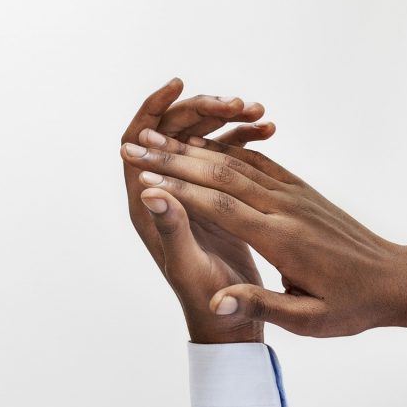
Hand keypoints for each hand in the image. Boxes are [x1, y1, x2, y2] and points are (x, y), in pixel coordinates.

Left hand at [121, 79, 274, 343]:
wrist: (232, 321)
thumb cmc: (206, 300)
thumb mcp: (187, 265)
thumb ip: (171, 229)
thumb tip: (150, 189)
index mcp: (146, 202)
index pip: (137, 140)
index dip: (153, 109)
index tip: (178, 85)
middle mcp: (165, 190)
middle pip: (172, 133)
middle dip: (202, 111)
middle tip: (237, 104)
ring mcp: (190, 191)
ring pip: (201, 140)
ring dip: (227, 121)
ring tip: (258, 112)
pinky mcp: (216, 197)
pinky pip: (225, 154)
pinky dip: (244, 138)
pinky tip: (269, 128)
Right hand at [123, 125, 406, 336]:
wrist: (397, 280)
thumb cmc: (353, 305)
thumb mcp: (310, 320)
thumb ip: (262, 305)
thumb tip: (218, 304)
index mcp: (282, 238)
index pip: (220, 206)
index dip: (178, 190)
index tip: (142, 178)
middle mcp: (284, 207)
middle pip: (219, 173)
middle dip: (172, 157)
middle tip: (134, 146)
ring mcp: (292, 193)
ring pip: (234, 160)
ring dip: (191, 146)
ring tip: (155, 136)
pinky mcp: (298, 188)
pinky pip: (255, 161)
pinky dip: (223, 148)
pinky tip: (199, 142)